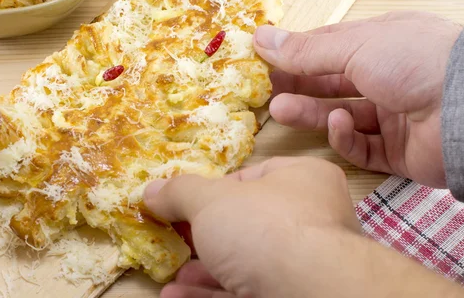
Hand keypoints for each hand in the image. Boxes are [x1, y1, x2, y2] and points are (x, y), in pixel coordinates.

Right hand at [144, 158, 463, 297]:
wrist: (307, 292)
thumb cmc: (265, 226)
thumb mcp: (212, 199)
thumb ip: (180, 192)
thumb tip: (151, 190)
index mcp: (303, 179)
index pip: (252, 176)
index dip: (213, 190)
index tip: (183, 203)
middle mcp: (311, 221)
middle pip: (247, 224)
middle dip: (204, 237)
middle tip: (175, 240)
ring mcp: (305, 265)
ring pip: (246, 265)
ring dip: (203, 272)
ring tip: (171, 277)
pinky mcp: (294, 297)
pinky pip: (246, 293)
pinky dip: (211, 294)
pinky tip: (178, 296)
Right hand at [253, 11, 463, 187]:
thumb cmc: (414, 60)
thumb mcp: (354, 46)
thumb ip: (306, 50)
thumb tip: (260, 37)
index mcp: (382, 43)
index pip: (330, 46)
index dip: (297, 52)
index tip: (264, 58)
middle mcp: (388, 77)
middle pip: (332, 84)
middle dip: (298, 85)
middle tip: (265, 90)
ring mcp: (394, 116)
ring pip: (341, 116)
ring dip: (311, 113)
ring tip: (280, 110)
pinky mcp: (398, 152)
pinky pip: (362, 146)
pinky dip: (346, 137)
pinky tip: (339, 125)